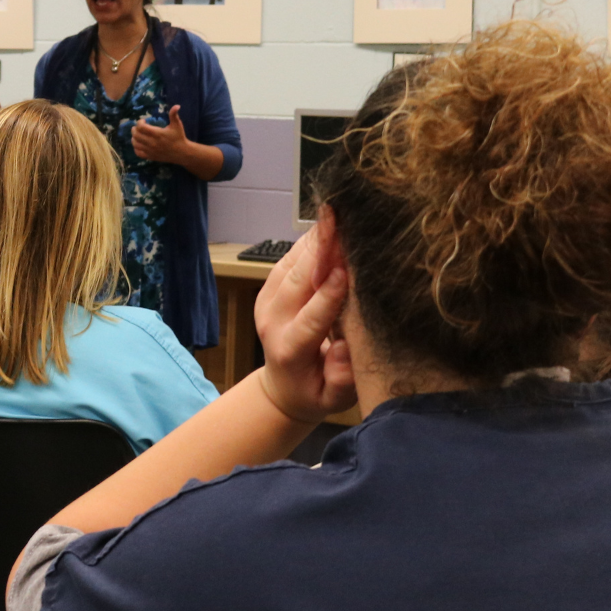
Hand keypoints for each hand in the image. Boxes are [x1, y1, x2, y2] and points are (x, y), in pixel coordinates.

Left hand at [131, 103, 190, 162]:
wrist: (182, 152)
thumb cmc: (179, 137)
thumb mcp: (177, 125)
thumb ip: (174, 115)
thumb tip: (176, 105)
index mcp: (157, 134)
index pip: (141, 127)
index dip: (139, 122)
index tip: (143, 121)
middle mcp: (152, 142)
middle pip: (136, 135)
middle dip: (135, 129)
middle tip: (138, 127)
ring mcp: (150, 150)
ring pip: (135, 144)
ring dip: (134, 138)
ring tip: (137, 134)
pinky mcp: (150, 156)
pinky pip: (138, 153)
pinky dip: (136, 148)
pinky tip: (139, 144)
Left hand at [252, 209, 355, 423]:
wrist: (283, 387)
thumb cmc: (316, 391)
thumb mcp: (333, 399)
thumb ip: (341, 379)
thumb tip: (341, 350)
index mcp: (288, 350)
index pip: (309, 319)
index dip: (327, 295)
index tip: (344, 270)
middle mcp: (272, 321)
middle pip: (296, 281)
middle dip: (320, 250)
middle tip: (343, 221)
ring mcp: (266, 301)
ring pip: (291, 263)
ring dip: (316, 238)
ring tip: (339, 212)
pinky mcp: (269, 287)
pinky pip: (289, 257)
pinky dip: (311, 240)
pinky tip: (331, 223)